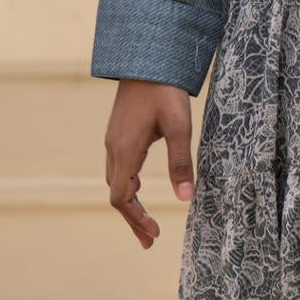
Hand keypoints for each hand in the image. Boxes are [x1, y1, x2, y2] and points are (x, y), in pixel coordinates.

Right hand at [104, 80, 194, 249]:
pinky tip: (139, 187)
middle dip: (132, 219)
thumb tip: (186, 199)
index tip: (154, 236)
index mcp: (125, 150)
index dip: (137, 220)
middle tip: (149, 241)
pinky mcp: (117, 131)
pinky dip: (126, 186)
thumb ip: (181, 163)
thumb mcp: (179, 126)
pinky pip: (117, 167)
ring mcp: (112, 139)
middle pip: (116, 194)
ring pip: (115, 181)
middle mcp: (113, 148)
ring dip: (129, 204)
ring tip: (145, 223)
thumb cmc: (164, 90)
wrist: (145, 58)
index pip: (122, 198)